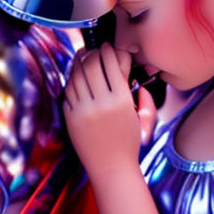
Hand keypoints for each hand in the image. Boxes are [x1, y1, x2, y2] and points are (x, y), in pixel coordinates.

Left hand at [63, 43, 157, 182]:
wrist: (111, 168)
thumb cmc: (129, 143)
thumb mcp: (143, 118)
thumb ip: (145, 98)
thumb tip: (139, 81)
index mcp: (122, 101)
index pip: (111, 64)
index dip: (108, 51)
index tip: (108, 46)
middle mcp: (101, 103)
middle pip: (91, 65)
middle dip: (91, 52)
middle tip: (93, 49)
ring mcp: (83, 111)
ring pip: (76, 76)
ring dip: (78, 63)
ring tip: (82, 57)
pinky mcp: (71, 118)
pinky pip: (68, 91)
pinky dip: (71, 80)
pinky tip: (75, 76)